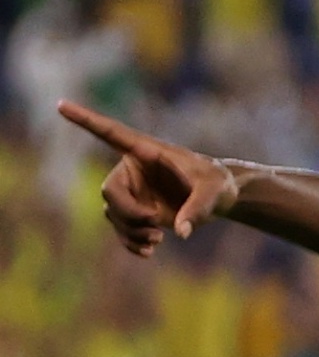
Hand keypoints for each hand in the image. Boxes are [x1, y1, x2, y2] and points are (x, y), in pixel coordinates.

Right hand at [55, 100, 239, 255]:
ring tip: (158, 239)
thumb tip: (181, 232)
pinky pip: (121, 229)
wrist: (218, 198)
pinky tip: (149, 251)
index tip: (60, 104)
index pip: (111, 133)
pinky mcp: (137, 212)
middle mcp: (132, 169)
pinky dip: (131, 242)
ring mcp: (133, 192)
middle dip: (129, 213)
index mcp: (146, 151)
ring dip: (131, 231)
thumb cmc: (217, 183)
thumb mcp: (215, 191)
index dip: (86, 120)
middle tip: (156, 224)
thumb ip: (199, 208)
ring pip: (113, 214)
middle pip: (110, 191)